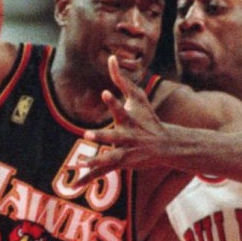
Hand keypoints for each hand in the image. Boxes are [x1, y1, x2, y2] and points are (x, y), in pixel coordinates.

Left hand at [77, 55, 171, 185]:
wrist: (165, 145)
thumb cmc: (148, 118)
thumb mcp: (138, 97)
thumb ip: (122, 79)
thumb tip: (111, 58)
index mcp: (129, 120)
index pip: (120, 108)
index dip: (113, 101)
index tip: (105, 92)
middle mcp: (127, 137)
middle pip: (113, 137)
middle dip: (102, 136)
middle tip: (88, 134)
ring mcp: (125, 151)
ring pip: (108, 158)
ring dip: (95, 161)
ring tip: (80, 165)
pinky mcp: (122, 163)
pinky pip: (103, 171)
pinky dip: (90, 176)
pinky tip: (75, 182)